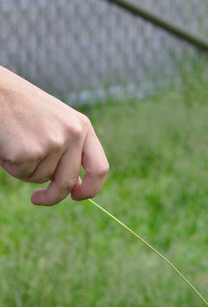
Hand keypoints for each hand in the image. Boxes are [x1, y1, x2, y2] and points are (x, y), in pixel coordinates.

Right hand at [0, 66, 108, 204]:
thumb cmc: (21, 107)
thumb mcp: (54, 124)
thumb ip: (68, 152)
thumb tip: (76, 185)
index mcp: (82, 127)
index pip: (99, 168)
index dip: (91, 189)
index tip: (76, 197)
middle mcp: (73, 134)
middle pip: (68, 182)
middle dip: (52, 196)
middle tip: (37, 199)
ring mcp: (53, 142)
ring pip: (40, 178)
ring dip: (24, 169)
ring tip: (15, 141)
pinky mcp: (31, 151)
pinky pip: (22, 173)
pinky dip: (11, 165)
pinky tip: (7, 142)